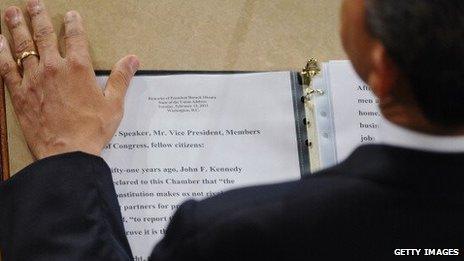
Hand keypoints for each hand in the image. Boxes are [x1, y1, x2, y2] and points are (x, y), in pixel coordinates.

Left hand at [0, 0, 138, 158]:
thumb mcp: (114, 104)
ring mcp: (33, 79)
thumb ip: (121, 78)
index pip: (75, 37)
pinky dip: (1, 53)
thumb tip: (132, 60)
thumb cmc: (92, 130)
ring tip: (11, 12)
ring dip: (16, 27)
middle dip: (38, 16)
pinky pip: (6, 68)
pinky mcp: (19, 93)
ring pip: (22, 46)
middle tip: (32, 4)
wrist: (67, 153)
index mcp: (78, 68)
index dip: (73, 23)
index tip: (70, 15)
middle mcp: (53, 68)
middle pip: (43, 35)